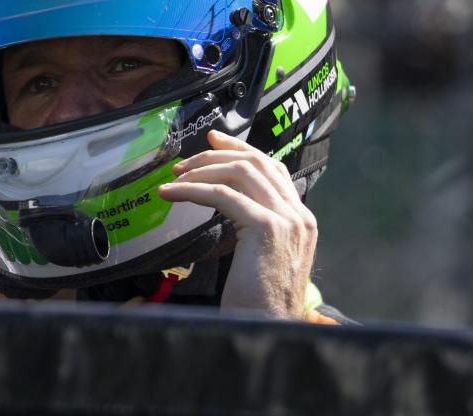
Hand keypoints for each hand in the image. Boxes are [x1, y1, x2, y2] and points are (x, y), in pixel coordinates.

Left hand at [157, 130, 316, 318]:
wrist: (270, 330)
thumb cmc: (257, 303)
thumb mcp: (262, 257)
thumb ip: (254, 228)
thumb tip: (226, 202)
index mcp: (301, 219)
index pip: (273, 168)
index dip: (241, 150)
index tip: (214, 141)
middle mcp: (299, 214)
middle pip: (256, 162)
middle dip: (217, 154)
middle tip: (184, 160)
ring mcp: (286, 219)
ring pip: (239, 172)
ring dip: (201, 170)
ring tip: (174, 178)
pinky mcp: (266, 228)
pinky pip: (223, 195)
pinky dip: (193, 190)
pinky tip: (171, 194)